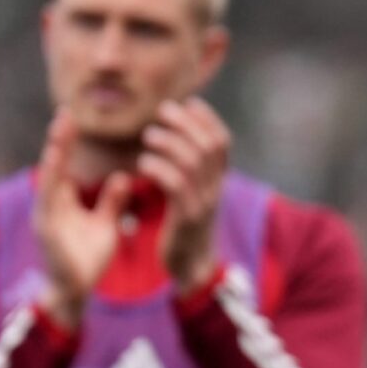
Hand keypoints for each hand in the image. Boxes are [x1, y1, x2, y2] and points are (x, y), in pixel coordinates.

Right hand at [32, 110, 129, 329]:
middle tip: (65, 112)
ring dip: (54, 155)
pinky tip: (55, 168)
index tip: (73, 116)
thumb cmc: (86, 259)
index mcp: (62, 200)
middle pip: (53, 164)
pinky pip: (48, 203)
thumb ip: (111, 201)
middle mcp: (49, 203)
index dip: (68, 141)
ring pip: (48, 179)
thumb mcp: (105, 224)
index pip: (65, 164)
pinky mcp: (45, 231)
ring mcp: (45, 216)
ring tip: (60, 131)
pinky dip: (51, 185)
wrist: (74, 292)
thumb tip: (123, 176)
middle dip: (59, 139)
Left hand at [139, 98, 231, 293]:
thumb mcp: (193, 191)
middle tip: (162, 111)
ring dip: (169, 142)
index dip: (207, 118)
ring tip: (148, 136)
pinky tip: (144, 163)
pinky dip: (159, 168)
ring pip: (192, 162)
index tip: (188, 102)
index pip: (222, 141)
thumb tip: (175, 132)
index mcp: (218, 179)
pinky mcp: (187, 218)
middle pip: (208, 145)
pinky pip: (176, 185)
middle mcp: (216, 188)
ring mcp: (204, 203)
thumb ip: (189, 165)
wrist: (191, 265)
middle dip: (185, 122)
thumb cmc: (185, 224)